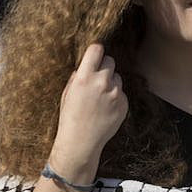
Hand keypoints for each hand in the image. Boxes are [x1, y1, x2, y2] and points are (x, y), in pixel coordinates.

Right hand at [50, 44, 127, 179]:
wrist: (81, 142)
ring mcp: (115, 93)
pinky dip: (115, 98)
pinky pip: (121, 93)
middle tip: (96, 79)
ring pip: (117, 78)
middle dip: (104, 67)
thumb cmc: (70, 116)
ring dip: (110, 83)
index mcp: (84, 77)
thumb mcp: (67, 92)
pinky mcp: (124, 104)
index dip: (95, 52)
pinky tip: (105, 109)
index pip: (96, 49)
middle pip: (110, 61)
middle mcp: (101, 82)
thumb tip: (87, 64)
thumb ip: (78, 75)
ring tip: (100, 99)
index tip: (94, 56)